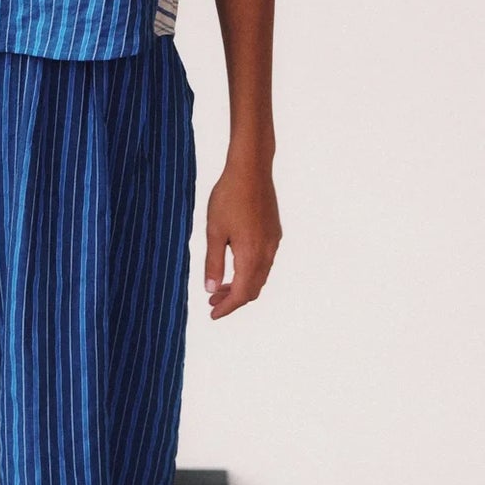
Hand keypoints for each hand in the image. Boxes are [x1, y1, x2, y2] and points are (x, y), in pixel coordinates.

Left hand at [204, 151, 280, 319]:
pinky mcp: (274, 232)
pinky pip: (264, 262)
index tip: (212, 314)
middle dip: (233, 299)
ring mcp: (273, 242)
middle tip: (212, 302)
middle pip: (253, 289)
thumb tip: (210, 290)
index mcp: (251, 255)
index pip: (241, 294)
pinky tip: (234, 263)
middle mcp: (267, 252)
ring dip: (241, 285)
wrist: (251, 169)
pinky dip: (249, 271)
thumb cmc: (228, 197)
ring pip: (260, 276)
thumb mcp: (214, 232)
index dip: (227, 308)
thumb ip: (213, 263)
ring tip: (220, 285)